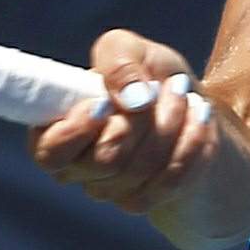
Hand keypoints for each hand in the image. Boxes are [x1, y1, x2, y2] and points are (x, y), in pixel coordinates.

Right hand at [29, 28, 223, 240]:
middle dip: (140, 120)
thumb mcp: (129, 48)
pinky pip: (170, 180)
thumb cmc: (145, 76)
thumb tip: (132, 99)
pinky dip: (191, 143)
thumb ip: (118, 60)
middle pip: (105, 160)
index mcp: (56, 130)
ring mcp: (109, 190)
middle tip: (157, 88)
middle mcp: (76, 168)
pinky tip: (199, 119)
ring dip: (170, 123)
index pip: (50, 152)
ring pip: (140, 170)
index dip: (77, 132)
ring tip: (184, 93)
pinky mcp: (143, 200)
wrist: (187, 105)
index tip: (104, 104)